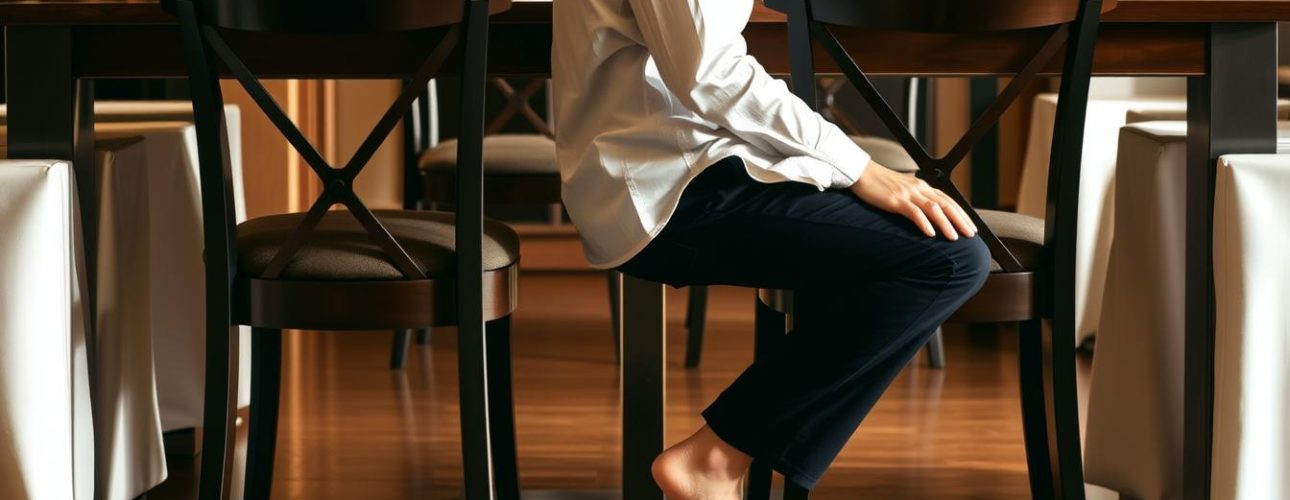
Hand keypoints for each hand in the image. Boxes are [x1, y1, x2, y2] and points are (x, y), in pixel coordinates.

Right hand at [849, 160, 977, 240]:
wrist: (861, 173)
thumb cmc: (879, 184)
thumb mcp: (902, 189)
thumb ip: (915, 198)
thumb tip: (926, 213)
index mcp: (922, 186)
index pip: (947, 200)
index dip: (961, 214)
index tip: (970, 226)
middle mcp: (919, 189)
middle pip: (945, 205)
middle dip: (960, 220)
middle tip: (971, 235)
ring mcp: (907, 194)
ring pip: (933, 209)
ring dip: (946, 224)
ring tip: (954, 238)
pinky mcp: (895, 200)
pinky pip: (913, 212)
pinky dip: (924, 223)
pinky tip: (931, 234)